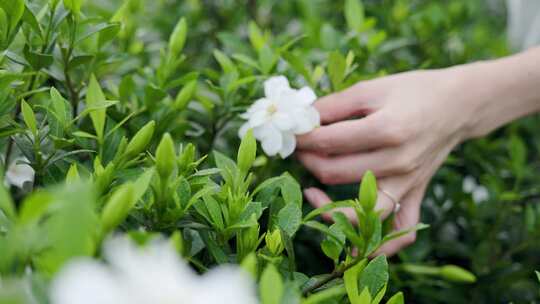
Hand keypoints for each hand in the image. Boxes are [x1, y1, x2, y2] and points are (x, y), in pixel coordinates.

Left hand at [297, 68, 475, 255]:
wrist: (458, 104)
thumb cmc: (414, 91)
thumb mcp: (372, 88)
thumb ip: (334, 104)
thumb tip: (302, 118)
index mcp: (386, 129)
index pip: (328, 142)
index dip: (302, 139)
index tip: (292, 134)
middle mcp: (398, 162)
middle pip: (335, 173)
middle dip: (307, 162)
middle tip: (299, 151)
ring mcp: (408, 183)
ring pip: (360, 210)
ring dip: (328, 205)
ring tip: (311, 189)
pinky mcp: (416, 194)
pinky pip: (402, 231)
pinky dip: (381, 244)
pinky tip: (355, 241)